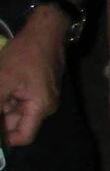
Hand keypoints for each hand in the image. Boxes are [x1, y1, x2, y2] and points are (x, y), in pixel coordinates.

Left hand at [0, 13, 65, 146]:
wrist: (45, 31)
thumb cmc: (25, 54)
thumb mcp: (3, 79)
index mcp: (40, 108)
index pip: (22, 137)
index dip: (3, 139)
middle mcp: (44, 107)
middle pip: (16, 124)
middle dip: (0, 117)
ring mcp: (41, 97)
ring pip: (14, 111)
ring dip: (0, 105)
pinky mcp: (36, 88)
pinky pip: (18, 100)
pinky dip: (4, 97)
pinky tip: (0, 86)